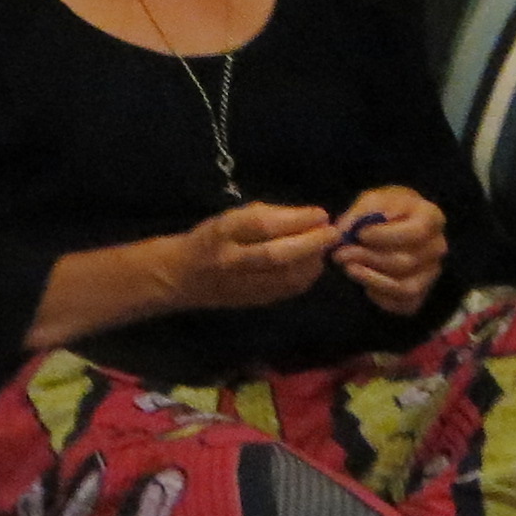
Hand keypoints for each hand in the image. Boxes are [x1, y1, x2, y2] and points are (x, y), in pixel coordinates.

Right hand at [168, 201, 339, 313]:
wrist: (182, 276)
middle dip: (310, 244)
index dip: (295, 220)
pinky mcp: (251, 302)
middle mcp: (230, 261)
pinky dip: (305, 277)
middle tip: (333, 233)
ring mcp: (241, 285)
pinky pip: (285, 290)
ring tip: (324, 248)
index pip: (262, 225)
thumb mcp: (232, 217)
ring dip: (312, 262)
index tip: (320, 214)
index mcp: (222, 233)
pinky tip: (312, 264)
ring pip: (284, 277)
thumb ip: (268, 216)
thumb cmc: (211, 239)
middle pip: (276, 255)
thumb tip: (310, 218)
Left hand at [326, 185, 447, 316]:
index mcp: (432, 218)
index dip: (386, 236)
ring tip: (348, 268)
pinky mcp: (420, 294)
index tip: (359, 234)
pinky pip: (402, 304)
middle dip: (370, 259)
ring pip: (404, 287)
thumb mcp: (372, 201)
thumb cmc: (385, 211)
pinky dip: (380, 297)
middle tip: (341, 254)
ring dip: (371, 279)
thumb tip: (346, 231)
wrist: (392, 227)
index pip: (416, 232)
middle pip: (407, 262)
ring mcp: (431, 273)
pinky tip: (364, 284)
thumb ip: (360, 214)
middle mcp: (437, 247)